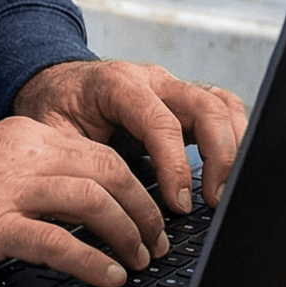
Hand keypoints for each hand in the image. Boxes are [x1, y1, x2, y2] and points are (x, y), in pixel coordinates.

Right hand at [0, 116, 169, 286]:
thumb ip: (25, 167)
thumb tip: (74, 195)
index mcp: (21, 134)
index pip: (98, 152)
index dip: (135, 185)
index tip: (150, 213)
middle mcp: (19, 153)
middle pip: (107, 171)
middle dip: (144, 209)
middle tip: (157, 241)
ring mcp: (4, 188)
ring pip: (91, 201)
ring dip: (127, 234)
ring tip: (140, 261)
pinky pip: (56, 241)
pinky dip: (92, 261)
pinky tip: (108, 277)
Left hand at [12, 59, 247, 215]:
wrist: (54, 86)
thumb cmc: (53, 109)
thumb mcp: (51, 133)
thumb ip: (77, 160)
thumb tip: (101, 207)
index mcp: (117, 84)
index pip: (160, 121)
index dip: (175, 165)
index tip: (180, 204)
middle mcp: (151, 80)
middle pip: (205, 106)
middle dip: (219, 155)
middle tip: (215, 202)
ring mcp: (171, 88)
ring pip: (221, 104)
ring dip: (233, 147)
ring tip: (226, 191)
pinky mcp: (182, 101)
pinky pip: (222, 109)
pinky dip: (234, 137)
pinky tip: (230, 172)